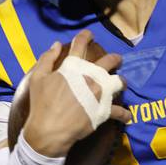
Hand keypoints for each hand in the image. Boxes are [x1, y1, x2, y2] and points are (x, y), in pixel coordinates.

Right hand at [24, 30, 129, 156]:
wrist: (50, 130)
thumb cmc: (42, 103)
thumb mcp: (38, 78)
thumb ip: (47, 59)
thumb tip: (57, 44)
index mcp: (74, 67)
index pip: (81, 44)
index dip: (86, 36)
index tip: (90, 35)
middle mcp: (91, 77)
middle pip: (110, 61)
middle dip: (114, 58)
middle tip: (116, 59)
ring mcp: (100, 94)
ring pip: (120, 82)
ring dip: (121, 82)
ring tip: (121, 83)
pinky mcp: (105, 111)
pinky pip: (120, 112)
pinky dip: (125, 114)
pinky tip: (127, 116)